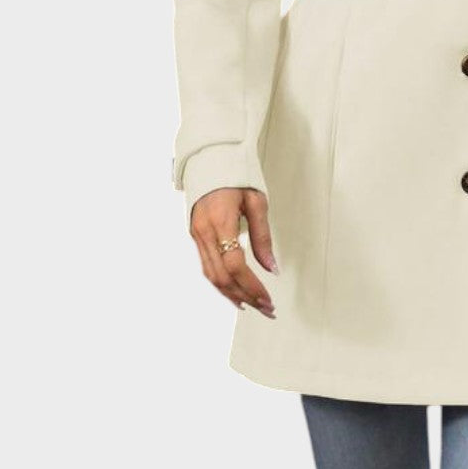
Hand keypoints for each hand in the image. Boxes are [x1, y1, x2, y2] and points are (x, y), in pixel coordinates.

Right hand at [189, 187, 278, 318]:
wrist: (211, 159)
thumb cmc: (238, 177)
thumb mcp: (257, 202)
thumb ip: (263, 237)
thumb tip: (272, 268)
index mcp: (221, 221)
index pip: (234, 264)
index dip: (252, 285)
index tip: (268, 298)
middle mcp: (204, 232)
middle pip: (222, 276)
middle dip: (245, 296)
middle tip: (267, 309)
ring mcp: (196, 234)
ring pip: (211, 276)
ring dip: (233, 294)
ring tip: (254, 305)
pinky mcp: (195, 235)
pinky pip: (207, 266)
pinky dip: (221, 283)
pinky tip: (235, 292)